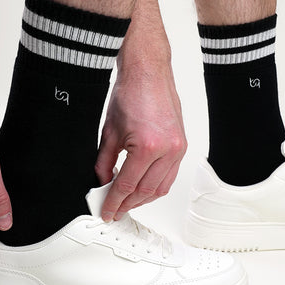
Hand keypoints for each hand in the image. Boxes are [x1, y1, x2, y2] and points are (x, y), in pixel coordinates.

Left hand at [95, 62, 186, 220]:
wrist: (148, 73)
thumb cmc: (131, 94)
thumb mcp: (109, 133)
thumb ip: (104, 164)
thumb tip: (102, 183)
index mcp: (147, 147)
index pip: (127, 185)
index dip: (114, 202)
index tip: (107, 211)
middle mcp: (167, 150)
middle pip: (146, 191)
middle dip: (128, 204)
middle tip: (115, 209)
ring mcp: (178, 149)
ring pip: (161, 188)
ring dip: (144, 198)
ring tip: (128, 202)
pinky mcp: (182, 146)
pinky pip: (170, 176)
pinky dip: (156, 186)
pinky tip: (143, 188)